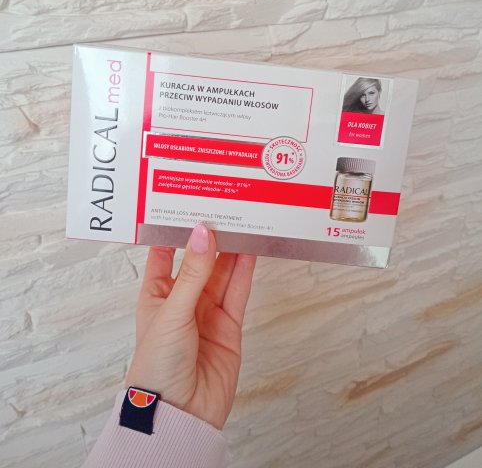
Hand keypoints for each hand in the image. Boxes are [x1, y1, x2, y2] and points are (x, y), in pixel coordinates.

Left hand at [125, 224, 256, 429]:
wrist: (180, 414)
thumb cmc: (157, 367)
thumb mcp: (173, 312)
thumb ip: (193, 273)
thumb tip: (203, 234)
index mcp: (156, 294)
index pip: (164, 254)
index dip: (174, 231)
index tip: (187, 205)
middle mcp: (182, 301)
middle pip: (199, 261)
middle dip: (210, 238)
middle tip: (223, 210)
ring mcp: (206, 313)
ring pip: (222, 273)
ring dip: (231, 251)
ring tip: (242, 224)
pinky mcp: (229, 325)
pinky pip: (238, 292)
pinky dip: (245, 272)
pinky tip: (251, 252)